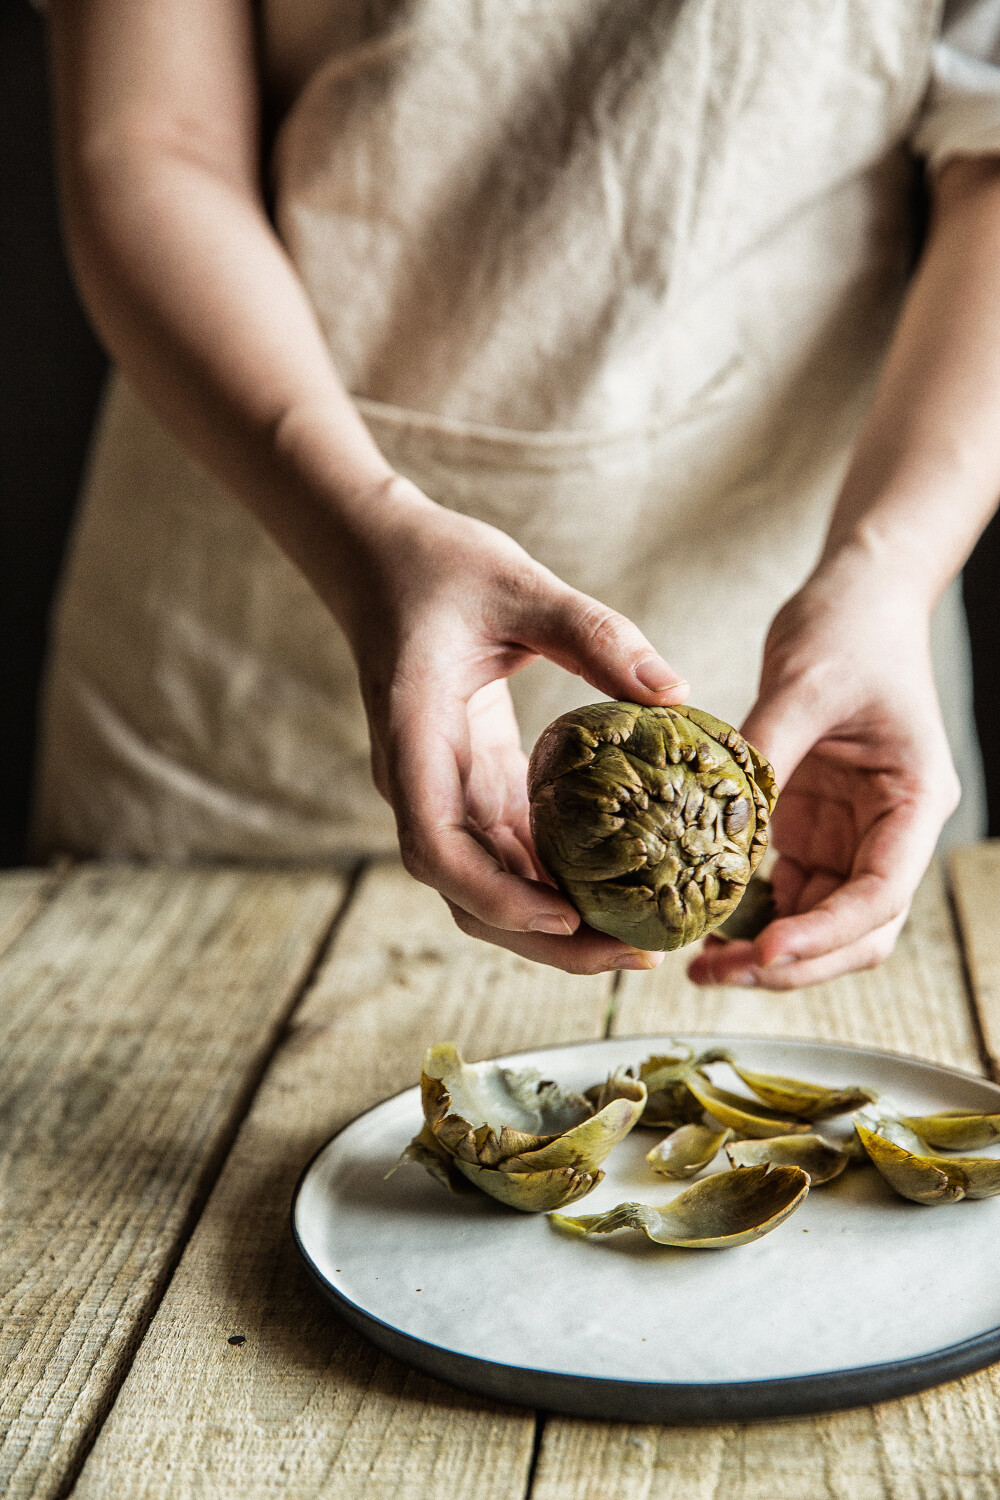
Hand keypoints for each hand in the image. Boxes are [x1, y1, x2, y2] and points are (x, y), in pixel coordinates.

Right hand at [337, 476, 688, 972]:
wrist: (378, 557)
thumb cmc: (438, 564)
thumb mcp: (519, 583)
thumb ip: (595, 633)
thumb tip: (675, 691)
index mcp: (415, 738)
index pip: (436, 846)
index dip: (496, 894)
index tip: (564, 917)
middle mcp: (419, 781)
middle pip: (466, 891)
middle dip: (543, 938)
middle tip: (635, 954)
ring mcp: (442, 789)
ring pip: (485, 885)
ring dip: (551, 923)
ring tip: (635, 941)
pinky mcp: (470, 783)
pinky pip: (507, 852)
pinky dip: (553, 882)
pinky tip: (615, 890)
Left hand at [687, 548, 959, 989]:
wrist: (858, 598)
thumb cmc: (847, 629)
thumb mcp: (802, 683)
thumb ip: (764, 751)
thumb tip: (713, 817)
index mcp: (913, 801)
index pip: (881, 894)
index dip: (825, 934)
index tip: (764, 951)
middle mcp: (889, 831)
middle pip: (858, 931)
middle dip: (794, 964)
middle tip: (716, 974)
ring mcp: (851, 835)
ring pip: (822, 923)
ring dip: (768, 951)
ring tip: (699, 965)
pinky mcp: (812, 828)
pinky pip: (788, 893)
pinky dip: (751, 917)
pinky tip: (702, 924)